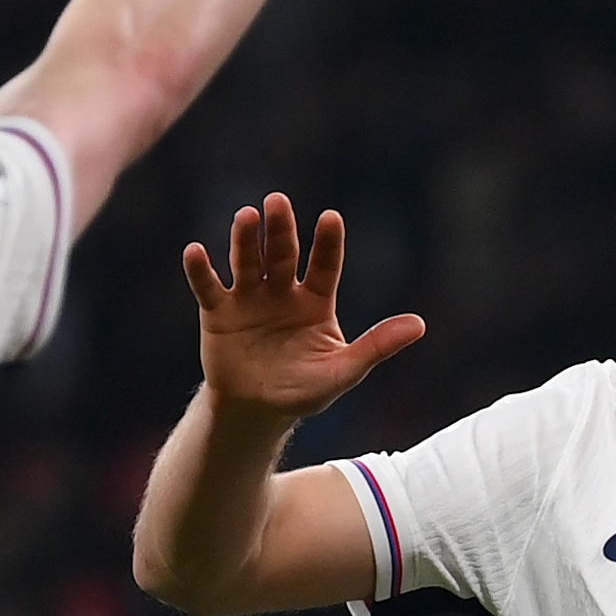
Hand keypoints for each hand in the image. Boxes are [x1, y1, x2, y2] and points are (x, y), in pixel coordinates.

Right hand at [181, 193, 424, 425]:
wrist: (256, 413)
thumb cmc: (303, 391)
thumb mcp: (344, 371)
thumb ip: (377, 346)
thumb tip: (420, 325)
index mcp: (315, 301)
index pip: (324, 266)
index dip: (327, 244)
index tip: (331, 218)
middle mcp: (282, 291)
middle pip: (282, 254)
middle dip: (280, 229)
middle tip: (277, 202)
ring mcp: (249, 298)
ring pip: (247, 262)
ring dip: (244, 240)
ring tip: (246, 216)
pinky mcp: (218, 312)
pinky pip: (209, 288)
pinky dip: (201, 270)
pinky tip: (195, 252)